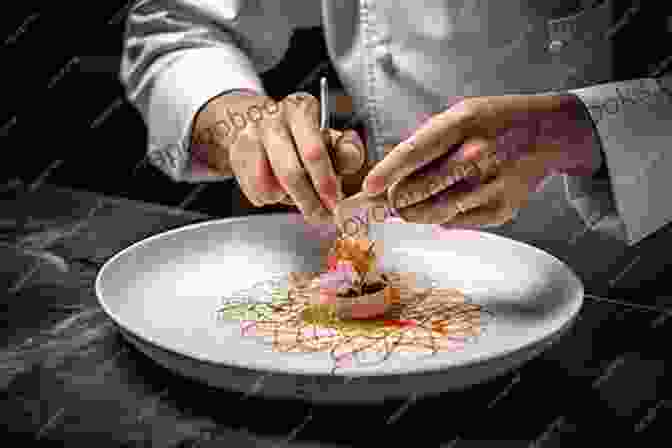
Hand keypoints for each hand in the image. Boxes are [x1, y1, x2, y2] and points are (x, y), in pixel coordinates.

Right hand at [191, 92, 365, 223]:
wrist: (252, 123)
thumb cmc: (298, 137)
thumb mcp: (327, 138)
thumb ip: (344, 151)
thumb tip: (351, 159)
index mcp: (301, 110)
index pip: (314, 152)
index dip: (326, 181)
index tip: (335, 202)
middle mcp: (272, 119)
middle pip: (291, 173)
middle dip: (309, 201)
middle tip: (321, 216)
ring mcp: (250, 137)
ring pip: (271, 188)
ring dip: (288, 199)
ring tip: (296, 195)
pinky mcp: (235, 155)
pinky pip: (256, 192)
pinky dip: (270, 199)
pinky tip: (276, 189)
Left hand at [362, 94, 601, 227]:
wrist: (547, 135)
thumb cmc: (493, 123)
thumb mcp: (459, 115)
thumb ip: (423, 145)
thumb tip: (385, 181)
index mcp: (463, 124)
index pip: (416, 151)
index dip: (388, 172)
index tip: (368, 188)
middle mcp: (478, 156)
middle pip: (419, 190)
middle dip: (397, 198)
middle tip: (393, 197)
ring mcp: (490, 186)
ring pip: (433, 213)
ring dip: (415, 212)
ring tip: (415, 202)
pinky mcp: (500, 210)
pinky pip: (455, 222)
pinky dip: (444, 215)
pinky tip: (454, 198)